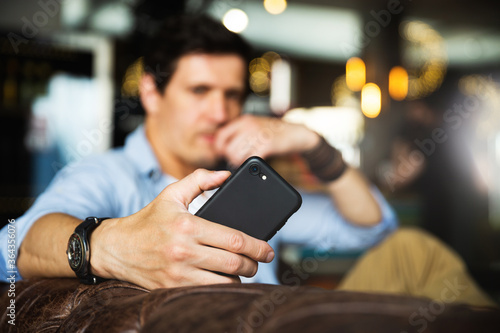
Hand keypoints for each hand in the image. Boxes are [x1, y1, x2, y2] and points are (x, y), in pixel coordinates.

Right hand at [90, 169, 274, 289]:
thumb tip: (226, 175)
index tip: (269, 249)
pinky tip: (225, 279)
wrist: (116, 248)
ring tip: (243, 270)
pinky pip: (207, 293)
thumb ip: (200, 179)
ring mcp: (178, 273)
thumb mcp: (171, 193)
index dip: (258, 246)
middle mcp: (184, 251)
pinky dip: (221, 288)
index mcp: (188, 226)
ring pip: (224, 282)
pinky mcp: (171, 288)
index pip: (234, 239)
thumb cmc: (148, 220)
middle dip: (254, 264)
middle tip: (259, 260)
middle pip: (234, 263)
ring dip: (240, 278)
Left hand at [215, 115, 319, 166]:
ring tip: (246, 161)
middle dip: (231, 158)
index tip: (224, 153)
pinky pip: (250, 159)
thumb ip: (239, 133)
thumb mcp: (255, 126)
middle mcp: (249, 126)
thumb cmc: (274, 132)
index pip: (221, 135)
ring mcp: (258, 135)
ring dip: (240, 162)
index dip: (219, 147)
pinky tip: (254, 163)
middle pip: (228, 148)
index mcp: (244, 121)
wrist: (296, 133)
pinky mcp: (267, 145)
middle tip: (238, 160)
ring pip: (237, 155)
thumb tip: (219, 146)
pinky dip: (250, 164)